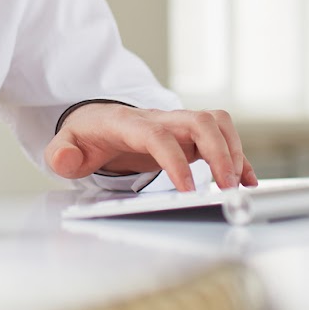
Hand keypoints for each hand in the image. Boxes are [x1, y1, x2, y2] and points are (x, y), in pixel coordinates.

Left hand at [44, 103, 257, 191]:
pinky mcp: (189, 136)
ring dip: (232, 150)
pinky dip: (238, 158)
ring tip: (236, 185)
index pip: (158, 136)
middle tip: (226, 186)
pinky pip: (221, 138)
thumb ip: (62, 153)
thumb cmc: (87, 134)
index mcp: (130, 124)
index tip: (187, 191)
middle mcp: (160, 119)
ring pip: (216, 123)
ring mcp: (177, 125)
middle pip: (200, 121)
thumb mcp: (66, 144)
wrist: (96, 119)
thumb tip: (64, 160)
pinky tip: (246, 181)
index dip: (175, 161)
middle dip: (219, 151)